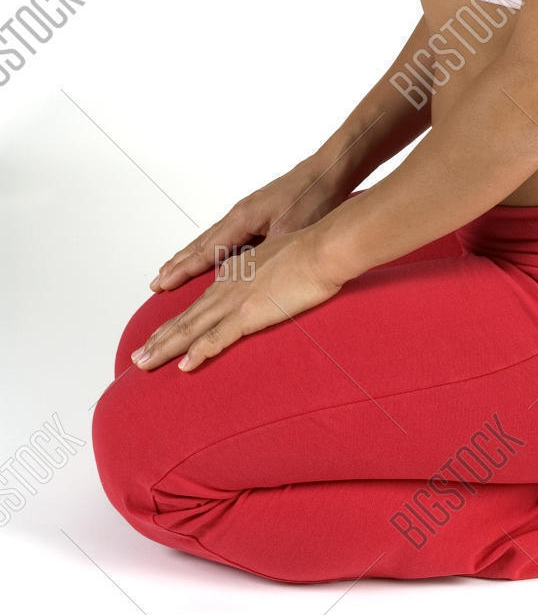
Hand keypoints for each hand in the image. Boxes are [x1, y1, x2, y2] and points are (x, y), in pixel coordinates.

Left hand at [133, 220, 348, 372]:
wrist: (323, 248)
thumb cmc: (312, 252)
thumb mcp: (281, 263)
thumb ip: (269, 278)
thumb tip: (272, 289)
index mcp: (235, 276)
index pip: (199, 305)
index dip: (177, 323)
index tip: (159, 337)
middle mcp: (227, 287)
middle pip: (186, 318)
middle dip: (159, 339)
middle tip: (137, 358)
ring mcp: (235, 300)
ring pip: (191, 329)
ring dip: (165, 348)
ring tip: (143, 364)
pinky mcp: (248, 313)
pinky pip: (217, 338)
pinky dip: (198, 352)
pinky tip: (183, 366)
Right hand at [150, 157, 352, 292]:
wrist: (330, 171)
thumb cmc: (314, 198)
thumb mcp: (290, 231)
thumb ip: (265, 254)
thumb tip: (245, 276)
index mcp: (242, 218)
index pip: (205, 250)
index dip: (183, 270)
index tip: (162, 283)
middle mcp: (239, 214)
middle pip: (201, 244)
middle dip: (179, 264)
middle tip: (157, 281)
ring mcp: (249, 211)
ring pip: (213, 238)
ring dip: (192, 256)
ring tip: (174, 268)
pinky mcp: (260, 212)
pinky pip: (227, 235)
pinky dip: (213, 248)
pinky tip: (214, 254)